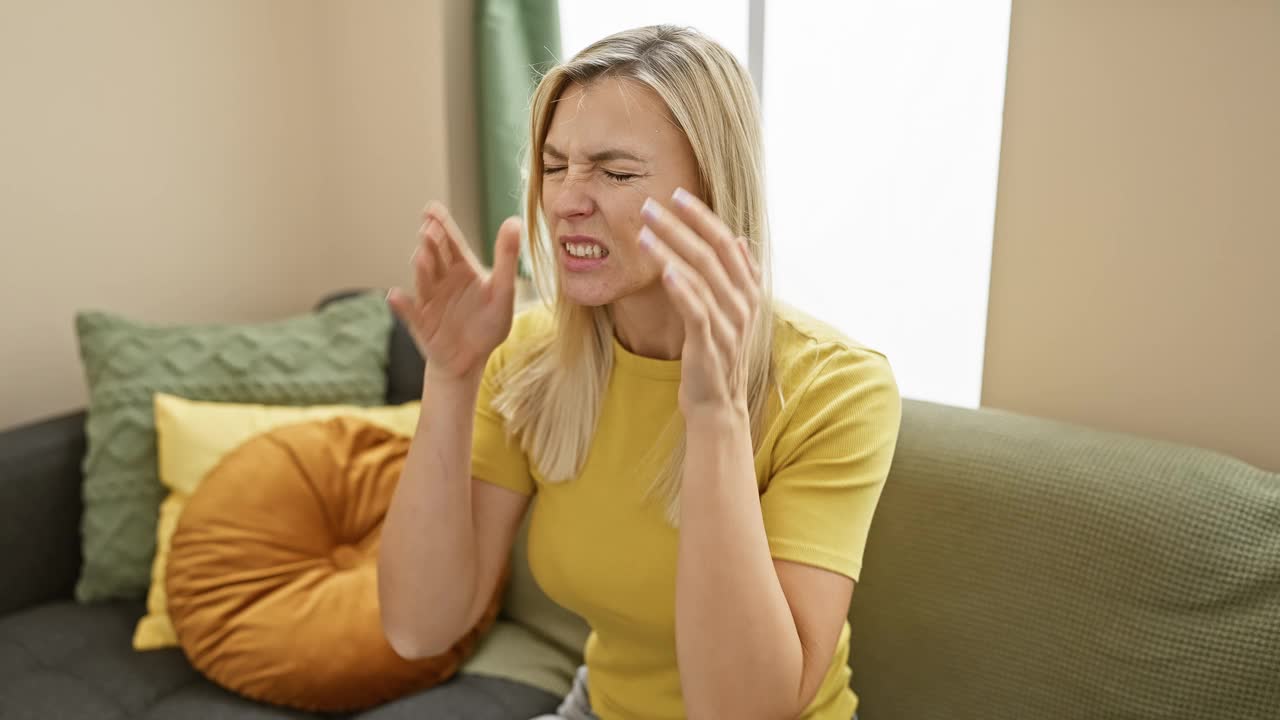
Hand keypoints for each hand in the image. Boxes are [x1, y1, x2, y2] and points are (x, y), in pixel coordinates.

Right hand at [387, 202, 521, 381]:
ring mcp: (429, 300)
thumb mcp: (504, 291)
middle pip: (436, 257)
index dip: (442, 225)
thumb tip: (514, 221)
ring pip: (423, 281)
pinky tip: (396, 295)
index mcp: (462, 268)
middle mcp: (442, 279)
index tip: (432, 209)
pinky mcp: (421, 322)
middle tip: (429, 230)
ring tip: (421, 257)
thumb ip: (506, 257)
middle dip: (431, 244)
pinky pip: (410, 313)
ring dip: (421, 270)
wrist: (471, 361)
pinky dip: (402, 305)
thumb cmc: (488, 325)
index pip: (451, 243)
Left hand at [637, 187, 761, 416]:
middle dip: (679, 225)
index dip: (702, 216)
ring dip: (670, 250)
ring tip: (643, 231)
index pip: (726, 242)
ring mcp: (729, 326)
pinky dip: (682, 289)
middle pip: (712, 253)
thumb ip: (737, 275)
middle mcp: (743, 304)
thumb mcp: (731, 312)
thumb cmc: (717, 354)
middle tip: (649, 205)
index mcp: (748, 291)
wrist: (717, 406)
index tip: (676, 194)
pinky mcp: (710, 346)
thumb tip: (739, 238)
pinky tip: (664, 271)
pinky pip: (697, 311)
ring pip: (701, 277)